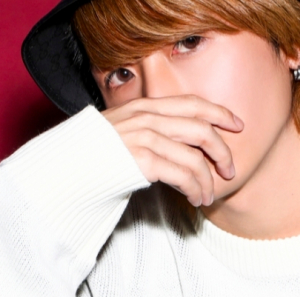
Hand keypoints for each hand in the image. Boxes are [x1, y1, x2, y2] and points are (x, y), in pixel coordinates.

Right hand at [102, 95, 243, 206]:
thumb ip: (147, 127)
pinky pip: (183, 174)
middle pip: (201, 127)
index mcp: (143, 106)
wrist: (62, 168)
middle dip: (222, 149)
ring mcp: (143, 137)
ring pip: (195, 156)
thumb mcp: (120, 128)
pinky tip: (194, 199)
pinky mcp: (141, 160)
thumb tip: (176, 139)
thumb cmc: (90, 153)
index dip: (219, 111)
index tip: (237, 124)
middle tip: (230, 168)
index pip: (191, 102)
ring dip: (207, 179)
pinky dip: (195, 188)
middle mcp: (146, 117)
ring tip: (207, 195)